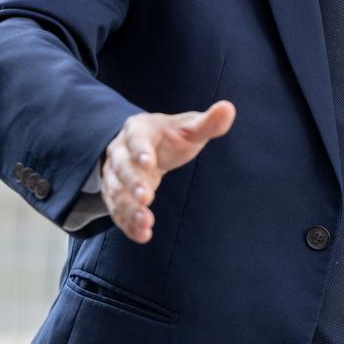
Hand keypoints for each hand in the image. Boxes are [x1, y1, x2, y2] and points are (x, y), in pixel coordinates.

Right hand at [101, 100, 235, 243]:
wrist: (145, 148)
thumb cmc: (170, 137)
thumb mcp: (189, 128)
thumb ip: (208, 123)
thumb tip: (228, 108)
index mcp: (139, 129)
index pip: (136, 138)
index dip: (140, 150)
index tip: (148, 163)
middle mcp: (121, 151)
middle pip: (122, 167)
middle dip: (132, 182)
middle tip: (146, 198)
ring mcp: (115, 175)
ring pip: (116, 191)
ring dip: (129, 207)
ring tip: (146, 223)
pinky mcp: (116, 195)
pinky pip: (118, 210)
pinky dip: (128, 223)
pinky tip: (143, 235)